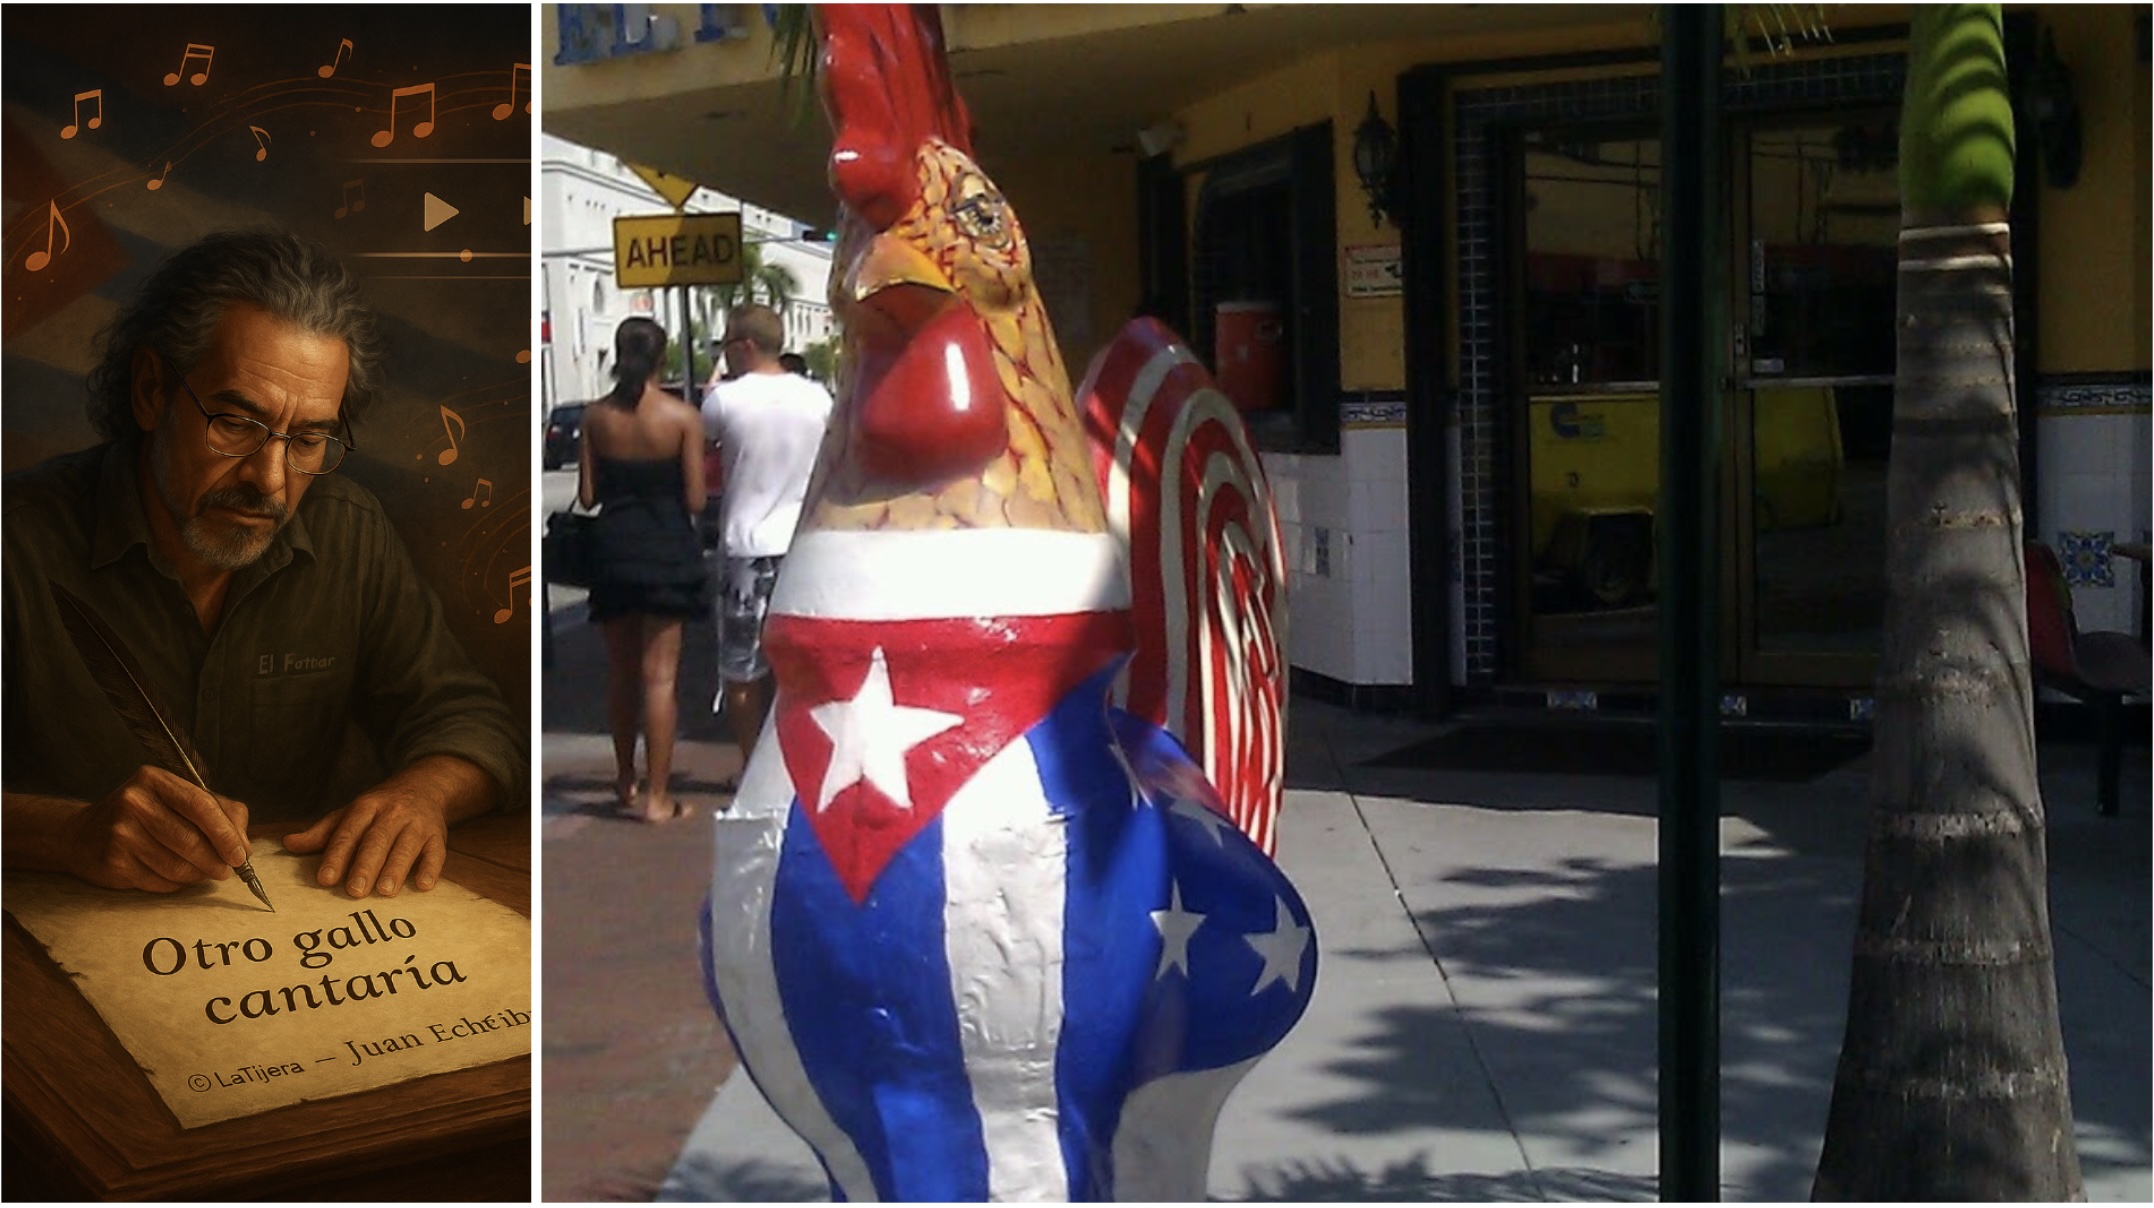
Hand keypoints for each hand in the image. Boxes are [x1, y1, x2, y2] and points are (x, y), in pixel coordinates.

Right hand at [58, 765, 251, 892]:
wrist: (81, 835)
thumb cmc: (143, 816)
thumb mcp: (177, 800)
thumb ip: (219, 812)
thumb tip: (245, 845)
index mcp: (155, 780)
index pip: (201, 805)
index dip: (226, 833)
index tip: (242, 854)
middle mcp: (134, 802)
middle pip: (190, 839)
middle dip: (216, 860)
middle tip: (228, 870)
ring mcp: (120, 832)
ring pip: (176, 864)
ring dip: (198, 875)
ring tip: (204, 873)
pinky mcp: (112, 861)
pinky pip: (159, 881)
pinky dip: (176, 884)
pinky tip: (176, 877)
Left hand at [282, 785, 448, 898]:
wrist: (425, 786)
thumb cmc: (381, 808)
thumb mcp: (350, 813)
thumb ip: (323, 832)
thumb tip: (289, 844)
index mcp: (366, 807)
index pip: (348, 832)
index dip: (336, 856)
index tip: (325, 879)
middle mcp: (393, 813)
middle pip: (377, 840)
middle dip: (365, 865)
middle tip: (354, 891)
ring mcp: (418, 823)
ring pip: (406, 846)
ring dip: (396, 869)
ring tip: (384, 892)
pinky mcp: (438, 835)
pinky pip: (437, 852)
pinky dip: (431, 868)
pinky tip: (423, 885)